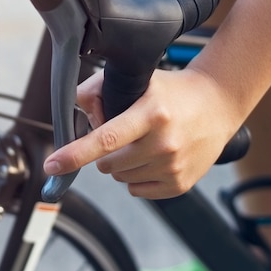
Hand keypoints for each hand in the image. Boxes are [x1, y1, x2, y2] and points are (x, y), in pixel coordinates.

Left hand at [43, 67, 240, 198]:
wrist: (218, 105)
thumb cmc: (172, 92)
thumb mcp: (139, 80)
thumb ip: (99, 90)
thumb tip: (77, 111)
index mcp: (151, 114)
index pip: (105, 139)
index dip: (74, 154)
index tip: (52, 165)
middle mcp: (163, 143)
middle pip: (107, 164)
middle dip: (104, 153)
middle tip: (124, 134)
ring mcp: (173, 166)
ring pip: (121, 178)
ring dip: (121, 165)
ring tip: (143, 143)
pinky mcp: (180, 184)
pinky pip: (138, 190)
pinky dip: (137, 177)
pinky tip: (153, 157)